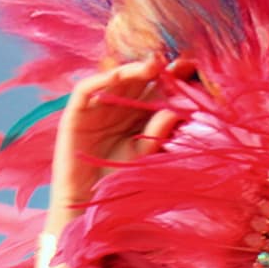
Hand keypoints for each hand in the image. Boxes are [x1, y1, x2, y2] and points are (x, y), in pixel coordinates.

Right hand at [48, 57, 187, 225]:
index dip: (173, 79)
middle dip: (159, 69)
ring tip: (153, 66)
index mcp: (140, 115)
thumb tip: (176, 111)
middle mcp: (120, 107)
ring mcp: (97, 108)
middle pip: (139, 79)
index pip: (158, 89)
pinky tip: (118, 74)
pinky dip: (101, 79)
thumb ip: (158, 134)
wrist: (87, 204)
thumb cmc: (118, 182)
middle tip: (178, 64)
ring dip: (133, 69)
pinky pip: (86, 89)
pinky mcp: (75, 113)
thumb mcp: (144, 156)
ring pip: (115, 79)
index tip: (192, 71)